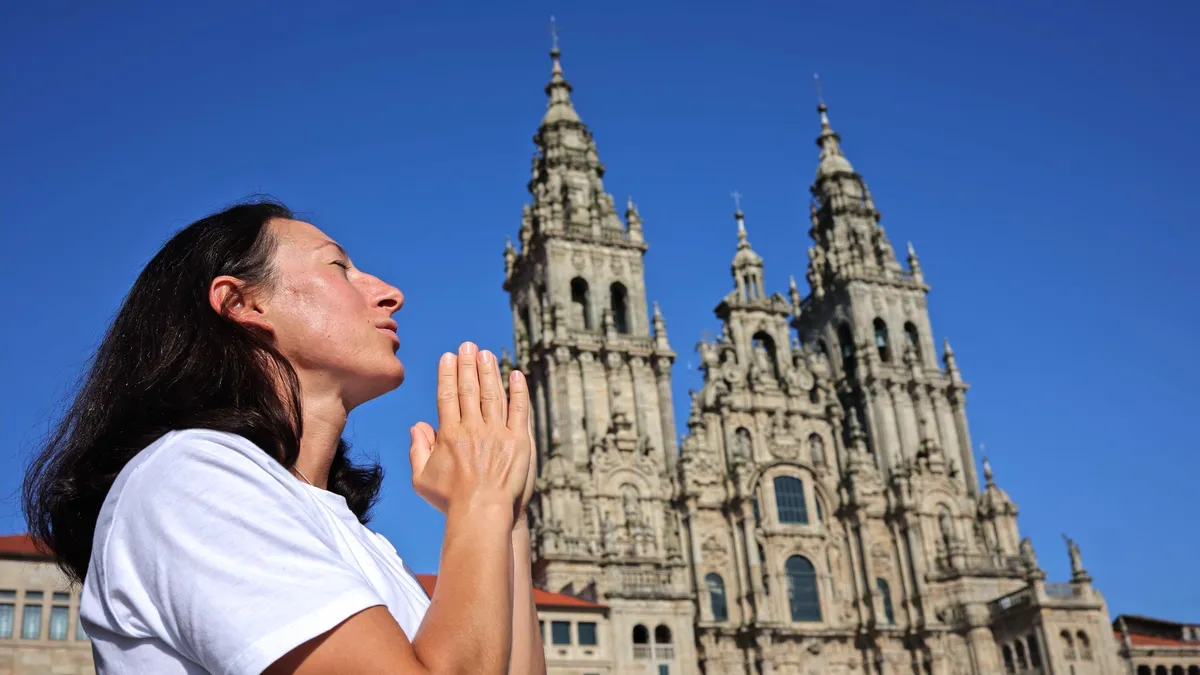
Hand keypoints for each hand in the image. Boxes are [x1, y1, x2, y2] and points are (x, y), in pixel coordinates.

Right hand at [409, 342, 531, 522]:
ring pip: (494, 394)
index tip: (449, 357)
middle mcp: (473, 428)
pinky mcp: (519, 441)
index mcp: (450, 434)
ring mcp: (497, 433)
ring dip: (490, 371)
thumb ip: (418, 449)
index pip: (447, 395)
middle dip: (468, 364)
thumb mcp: (422, 478)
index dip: (448, 373)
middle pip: (469, 389)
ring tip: (487, 354)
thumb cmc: (450, 501)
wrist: (482, 514)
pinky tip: (517, 375)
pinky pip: (520, 410)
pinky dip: (519, 391)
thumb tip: (418, 425)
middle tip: (468, 345)